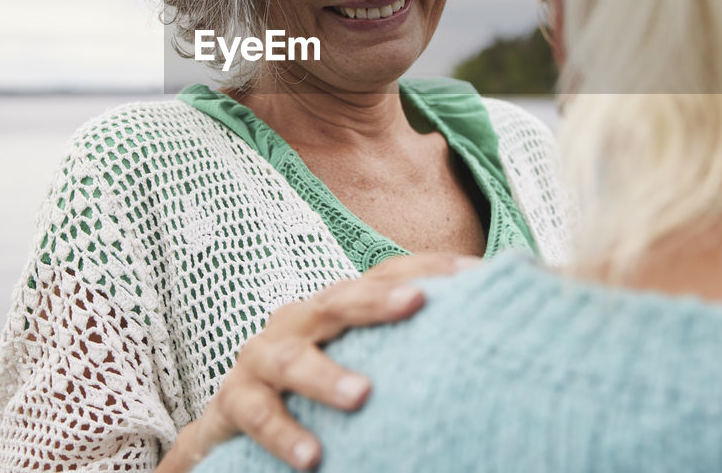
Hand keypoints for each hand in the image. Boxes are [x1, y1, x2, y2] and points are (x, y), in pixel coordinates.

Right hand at [160, 252, 480, 471]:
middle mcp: (298, 320)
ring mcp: (261, 357)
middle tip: (417, 303)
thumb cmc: (314, 387)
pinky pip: (257, 414)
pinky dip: (283, 433)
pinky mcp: (235, 399)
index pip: (383, 275)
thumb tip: (486, 336)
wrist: (237, 419)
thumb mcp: (359, 357)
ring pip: (290, 358)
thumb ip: (406, 347)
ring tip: (361, 396)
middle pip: (337, 301)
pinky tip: (312, 457)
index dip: (427, 268)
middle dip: (376, 301)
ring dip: (324, 377)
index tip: (475, 273)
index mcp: (333, 306)